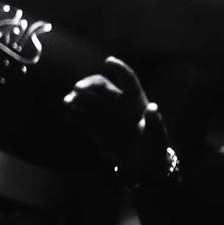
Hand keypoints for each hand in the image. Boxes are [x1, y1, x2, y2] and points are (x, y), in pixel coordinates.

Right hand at [63, 57, 150, 172]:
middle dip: (87, 84)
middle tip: (77, 89)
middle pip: (99, 84)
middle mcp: (115, 101)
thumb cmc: (153, 147)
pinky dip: (71, 114)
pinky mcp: (92, 124)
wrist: (140, 163)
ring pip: (85, 98)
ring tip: (67, 104)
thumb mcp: (156, 137)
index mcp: (134, 100)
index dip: (119, 69)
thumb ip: (154, 123)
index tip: (108, 61)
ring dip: (75, 98)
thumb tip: (153, 107)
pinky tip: (69, 120)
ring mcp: (102, 111)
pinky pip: (78, 114)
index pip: (127, 79)